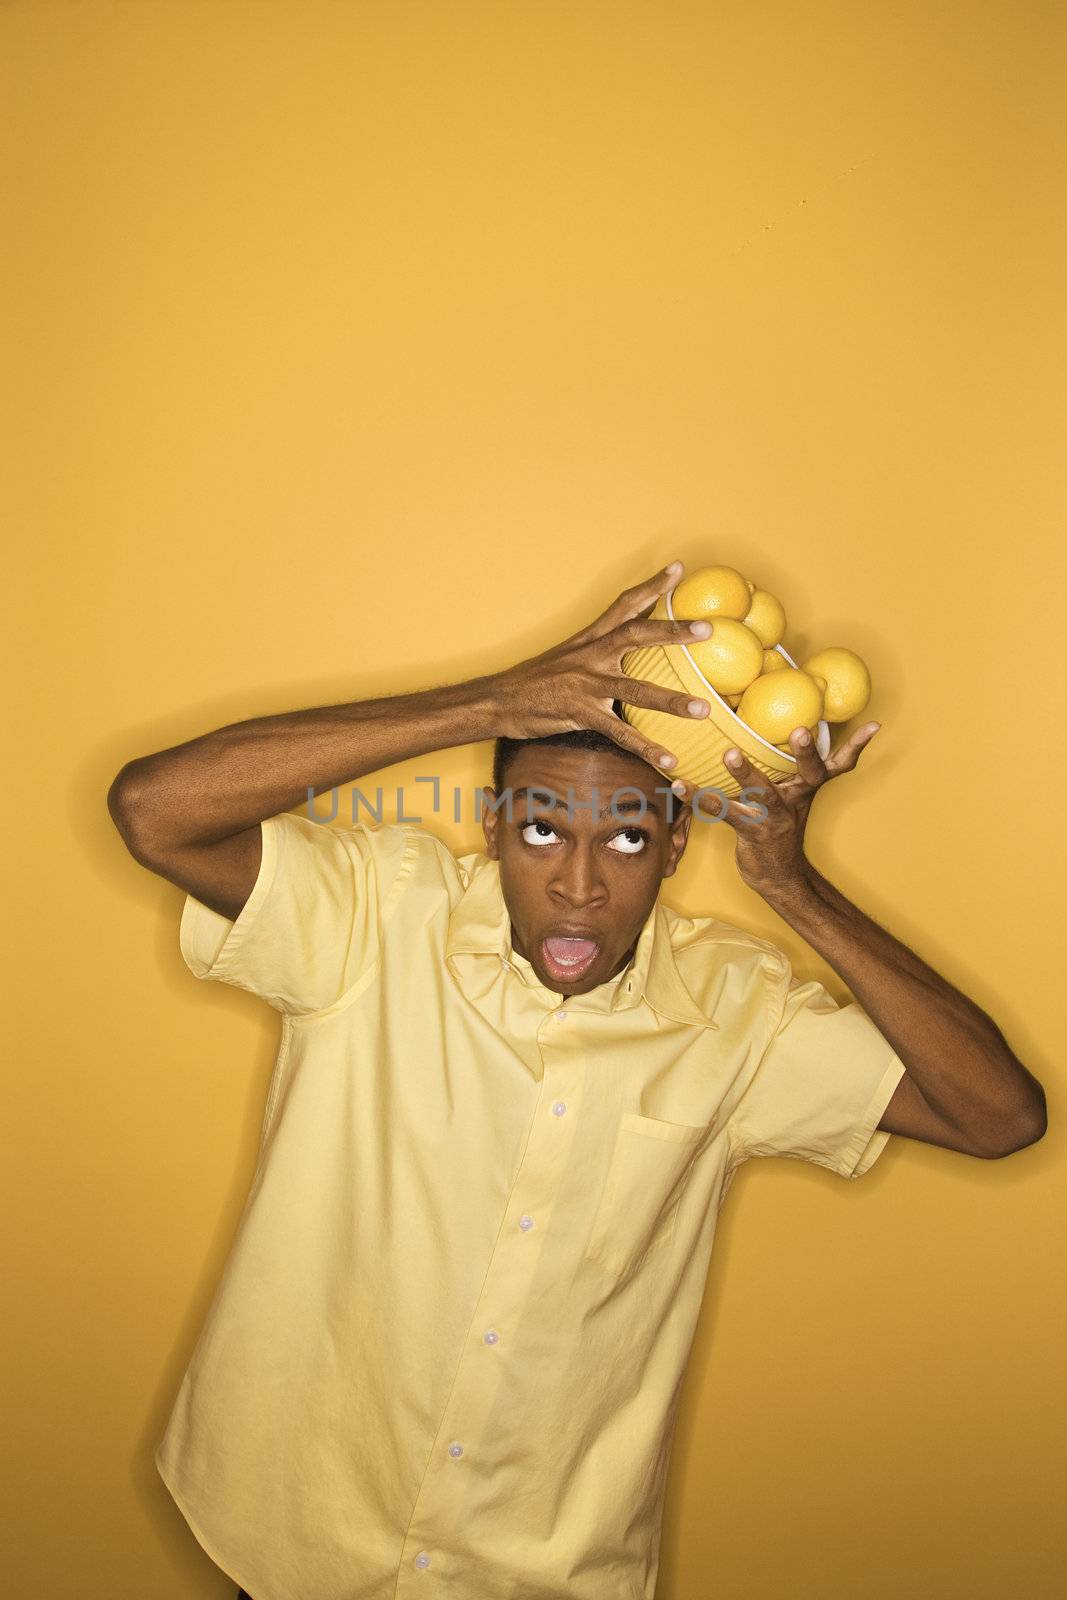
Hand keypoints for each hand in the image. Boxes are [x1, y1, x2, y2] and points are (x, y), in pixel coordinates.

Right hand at [493, 561, 715, 770]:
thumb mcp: (566, 656)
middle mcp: (590, 656)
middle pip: (637, 635)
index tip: (678, 569)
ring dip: (672, 701)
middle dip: (674, 631)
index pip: (624, 605)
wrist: (498, 701)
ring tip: (704, 709)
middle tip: (709, 629)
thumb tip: (624, 653)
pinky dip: (646, 748)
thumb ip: (597, 652)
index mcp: (590, 639)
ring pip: (636, 689)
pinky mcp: (580, 713)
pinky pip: (620, 733)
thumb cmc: (534, 681)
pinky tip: (669, 760)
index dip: (652, 586)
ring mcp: (585, 685)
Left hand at [676, 722, 881, 892]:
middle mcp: (795, 800)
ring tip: (729, 754)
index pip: (838, 765)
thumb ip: (792, 766)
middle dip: (806, 753)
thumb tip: (792, 725)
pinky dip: (699, 796)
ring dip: (746, 773)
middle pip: (809, 774)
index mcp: (806, 787)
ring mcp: (774, 818)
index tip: (873, 726)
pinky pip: (723, 811)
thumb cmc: (780, 825)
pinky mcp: (750, 831)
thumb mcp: (794, 795)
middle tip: (802, 730)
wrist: (778, 876)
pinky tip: (679, 784)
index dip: (855, 747)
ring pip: (763, 793)